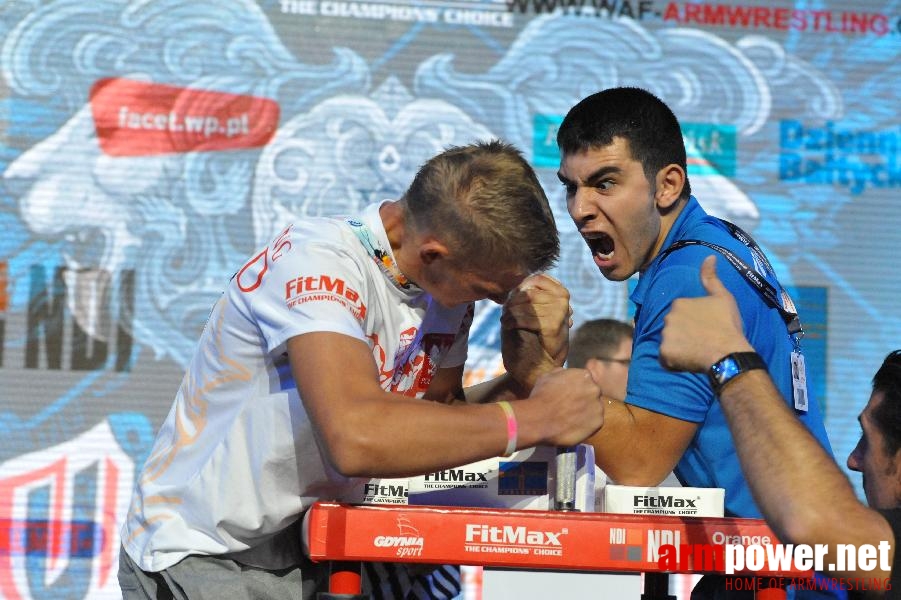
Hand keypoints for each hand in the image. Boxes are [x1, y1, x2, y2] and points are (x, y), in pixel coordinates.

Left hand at [500, 274, 571, 389]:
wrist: (542, 361)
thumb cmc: (535, 332)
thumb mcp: (534, 308)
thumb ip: (529, 292)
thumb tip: (511, 272)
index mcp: (560, 291)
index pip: (535, 279)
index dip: (520, 288)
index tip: (509, 298)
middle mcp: (563, 298)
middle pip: (528, 292)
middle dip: (512, 301)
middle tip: (504, 311)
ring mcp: (560, 310)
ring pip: (525, 304)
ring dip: (510, 312)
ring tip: (504, 319)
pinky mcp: (553, 324)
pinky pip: (525, 318)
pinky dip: (512, 321)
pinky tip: (506, 325)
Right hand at [524, 367, 603, 445]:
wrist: (539, 419)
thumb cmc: (541, 396)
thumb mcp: (548, 376)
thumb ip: (562, 373)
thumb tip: (565, 374)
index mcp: (584, 375)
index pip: (586, 381)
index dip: (578, 389)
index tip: (570, 395)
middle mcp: (595, 389)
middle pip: (593, 394)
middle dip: (584, 399)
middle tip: (571, 407)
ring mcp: (598, 406)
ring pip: (595, 409)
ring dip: (586, 412)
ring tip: (571, 418)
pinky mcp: (598, 422)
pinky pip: (594, 423)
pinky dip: (586, 425)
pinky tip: (574, 426)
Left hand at [660, 255, 754, 372]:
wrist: (729, 353)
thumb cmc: (728, 326)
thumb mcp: (723, 297)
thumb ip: (711, 278)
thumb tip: (710, 256)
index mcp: (679, 303)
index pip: (681, 314)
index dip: (694, 323)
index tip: (707, 328)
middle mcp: (668, 317)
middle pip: (673, 328)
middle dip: (684, 335)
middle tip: (703, 341)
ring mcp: (665, 336)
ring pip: (669, 343)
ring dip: (680, 348)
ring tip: (698, 351)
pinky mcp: (664, 354)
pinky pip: (666, 359)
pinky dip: (675, 362)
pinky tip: (690, 361)